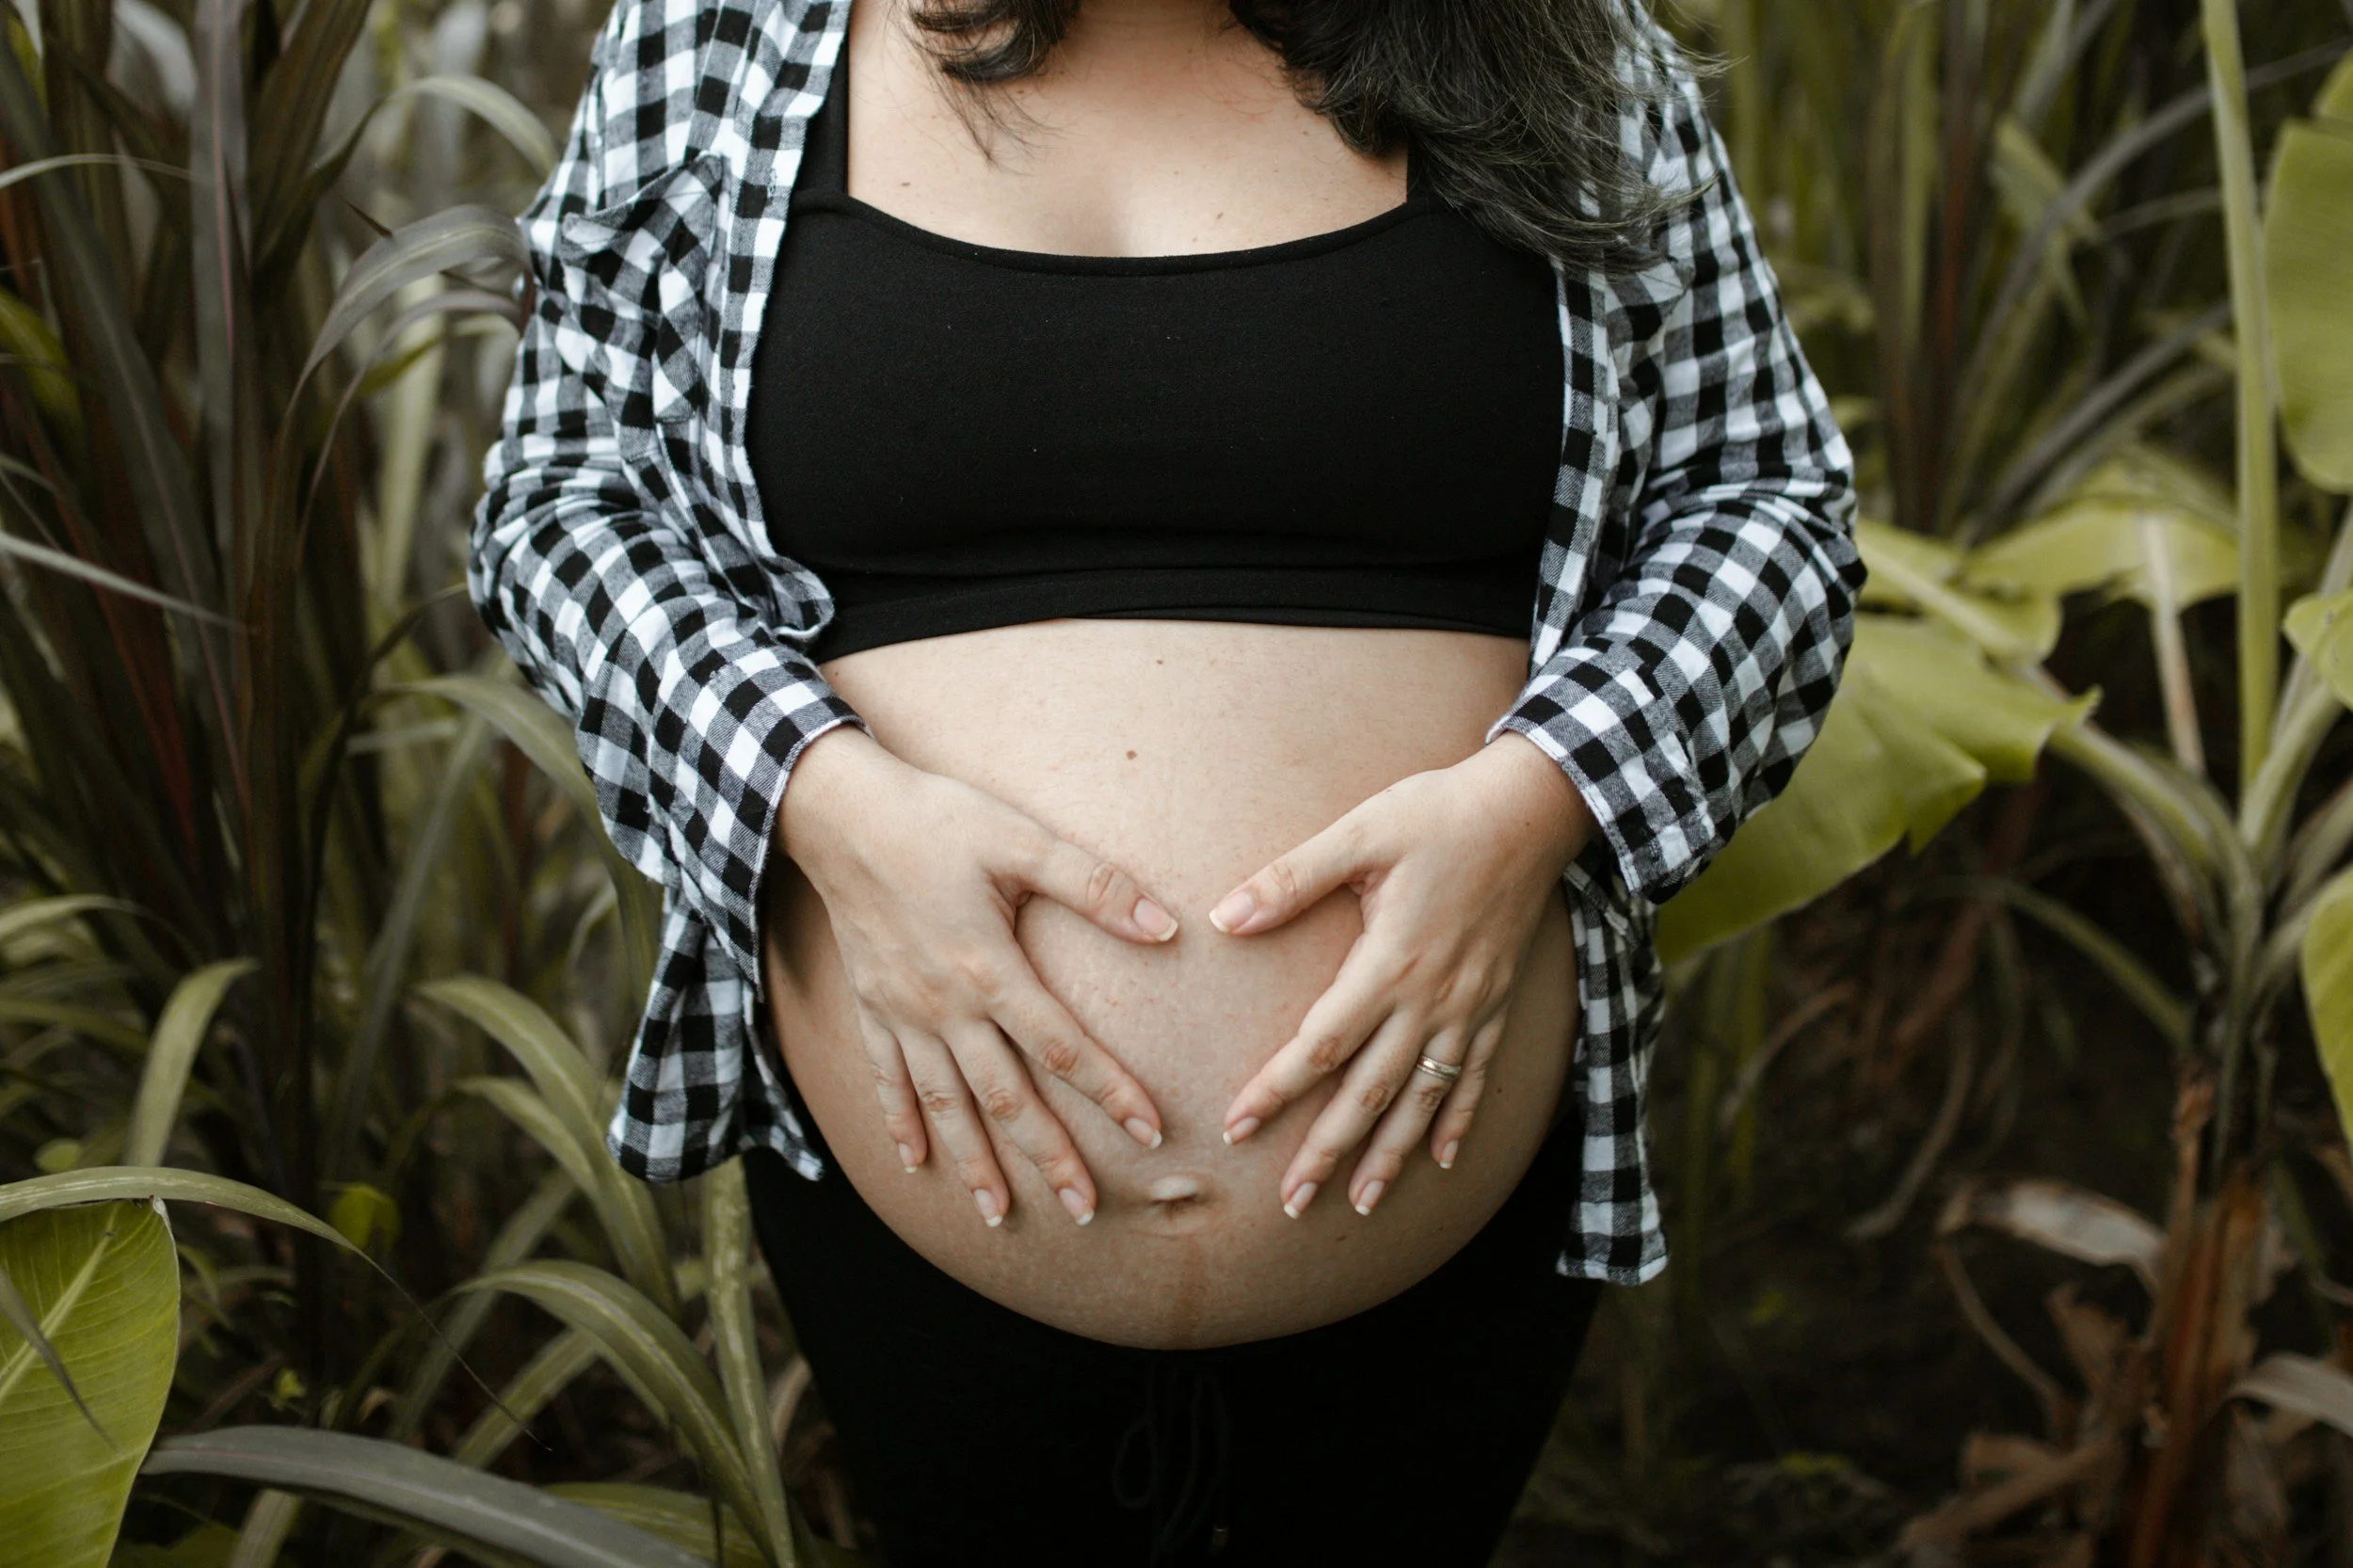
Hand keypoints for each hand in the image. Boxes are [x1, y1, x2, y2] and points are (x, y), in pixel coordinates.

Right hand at [777, 727, 1174, 1227]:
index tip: (1152, 1134)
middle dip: (1048, 1157)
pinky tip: (915, 1162)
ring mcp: (902, 1013)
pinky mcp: (870, 1006)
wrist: (838, 812)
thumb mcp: (1021, 838)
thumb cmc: (936, 818)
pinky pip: (886, 1080)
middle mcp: (946, 1007)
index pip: (1063, 1048)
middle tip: (1085, 1209)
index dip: (1111, 1093)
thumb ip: (1094, 886)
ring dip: (974, 1163)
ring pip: (945, 1105)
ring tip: (997, 1215)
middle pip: (1006, 1098)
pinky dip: (902, 1123)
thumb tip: (1167, 926)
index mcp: (990, 969)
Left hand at [1213, 733, 1589, 1217]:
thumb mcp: (1360, 833)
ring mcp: (1470, 1009)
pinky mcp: (1498, 1004)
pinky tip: (1439, 1161)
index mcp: (1389, 963)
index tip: (1236, 1129)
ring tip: (1360, 1203)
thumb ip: (1292, 878)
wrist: (1532, 809)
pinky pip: (1476, 1078)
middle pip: (1369, 1093)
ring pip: (1422, 1100)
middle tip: (1292, 1204)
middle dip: (1327, 1151)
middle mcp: (1431, 1001)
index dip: (1275, 1091)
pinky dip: (1456, 1122)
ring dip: (1390, 1156)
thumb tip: (1223, 917)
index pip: (1320, 1046)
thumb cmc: (1438, 814)